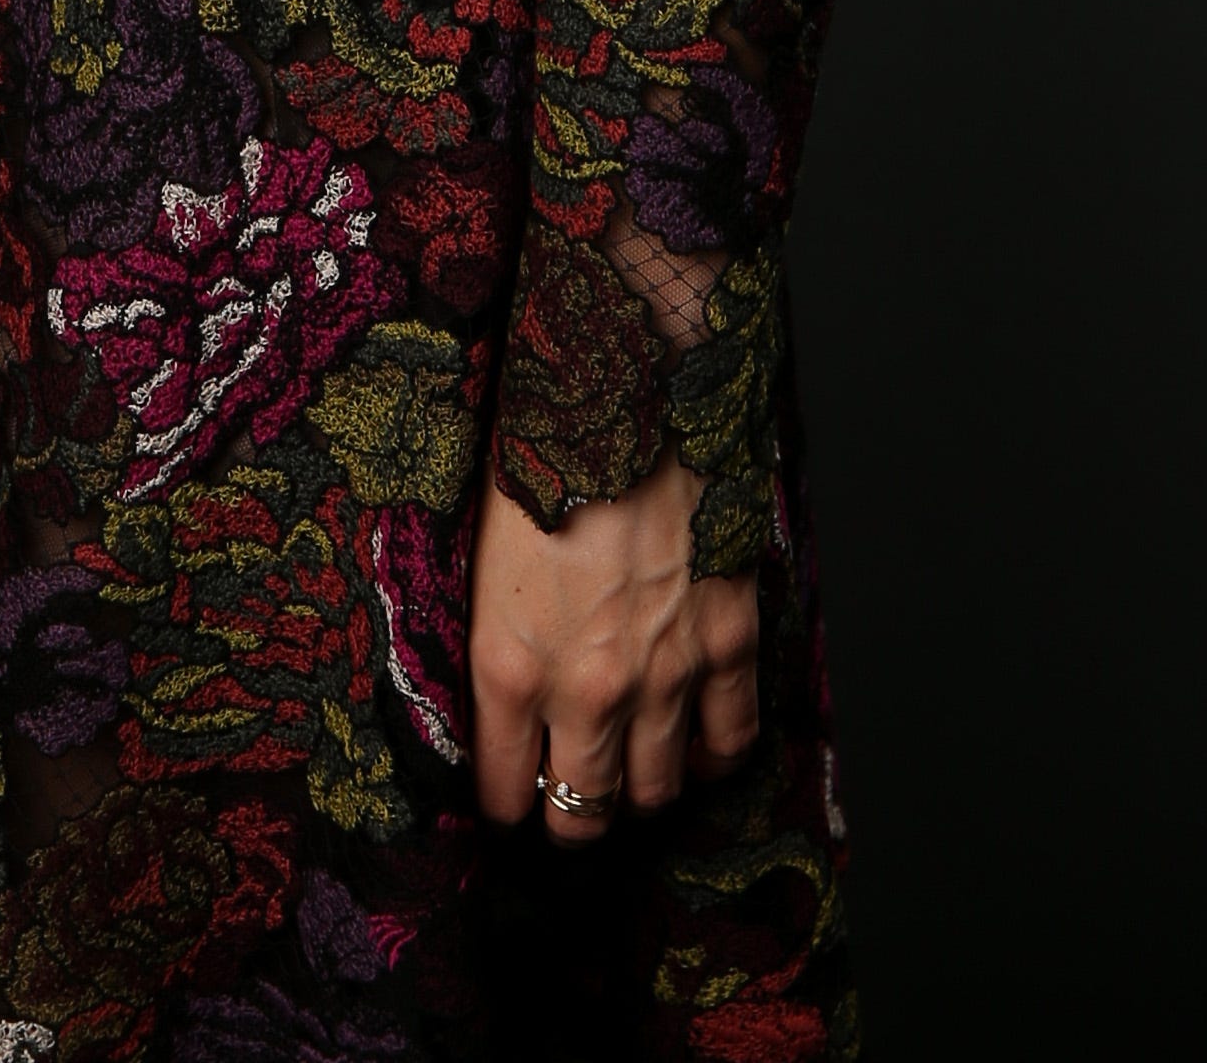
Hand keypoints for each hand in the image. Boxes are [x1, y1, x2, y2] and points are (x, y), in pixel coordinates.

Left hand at [470, 449, 758, 839]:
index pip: (503, 786)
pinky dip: (712, 756)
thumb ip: (493, 636)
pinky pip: (730, 742)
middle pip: (583, 810)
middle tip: (564, 805)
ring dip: (639, 793)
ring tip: (626, 777)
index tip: (505, 801)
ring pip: (658, 792)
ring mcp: (665, 672)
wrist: (621, 386)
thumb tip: (496, 693)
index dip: (503, 803)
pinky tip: (694, 744)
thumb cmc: (536, 451)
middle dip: (568, 819)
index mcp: (508, 661)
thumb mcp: (477, 552)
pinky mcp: (727, 642)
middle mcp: (586, 686)